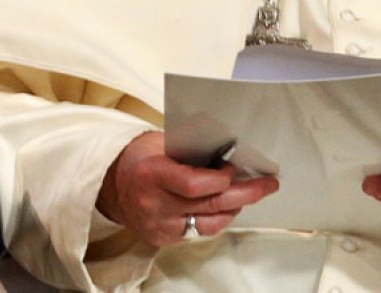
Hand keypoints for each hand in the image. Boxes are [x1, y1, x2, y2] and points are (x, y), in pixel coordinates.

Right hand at [96, 132, 279, 246]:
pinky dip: (219, 218)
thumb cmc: (143, 157)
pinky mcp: (163, 238)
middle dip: (246, 194)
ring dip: (236, 207)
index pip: (193, 184)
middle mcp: (154, 204)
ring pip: (209, 223)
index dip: (220, 178)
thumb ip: (193, 148)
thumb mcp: (162, 142)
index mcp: (152, 174)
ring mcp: (158, 225)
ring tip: (254, 192)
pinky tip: (230, 205)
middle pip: (209, 205)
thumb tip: (232, 148)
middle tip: (269, 184)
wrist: (112, 185)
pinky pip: (199, 231)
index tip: (235, 167)